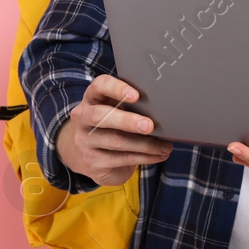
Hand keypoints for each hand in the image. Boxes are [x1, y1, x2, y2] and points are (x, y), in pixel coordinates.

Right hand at [55, 74, 173, 185]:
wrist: (94, 158)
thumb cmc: (114, 127)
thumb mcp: (118, 111)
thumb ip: (132, 106)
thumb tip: (163, 109)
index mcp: (91, 98)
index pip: (99, 86)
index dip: (116, 89)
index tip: (136, 95)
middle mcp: (83, 118)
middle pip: (101, 116)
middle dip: (127, 121)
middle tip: (149, 126)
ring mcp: (84, 142)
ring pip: (115, 141)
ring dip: (145, 144)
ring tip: (165, 146)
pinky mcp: (92, 162)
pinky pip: (121, 159)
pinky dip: (145, 157)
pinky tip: (159, 155)